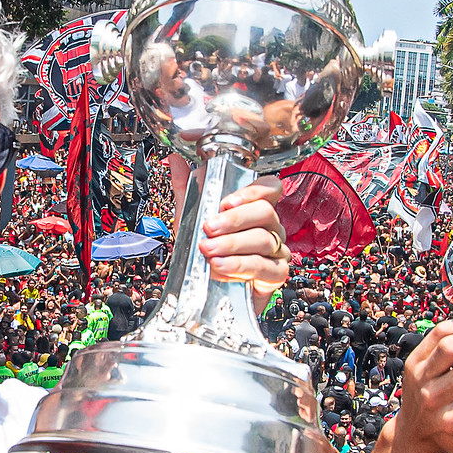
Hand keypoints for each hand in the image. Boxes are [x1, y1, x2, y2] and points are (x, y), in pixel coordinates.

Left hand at [199, 177, 289, 298]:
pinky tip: (221, 268)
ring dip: (232, 245)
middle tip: (209, 229)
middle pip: (265, 212)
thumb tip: (176, 160)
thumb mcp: (192, 219)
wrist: (210, 293)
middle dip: (235, 220)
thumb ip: (187, 189)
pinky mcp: (275, 274)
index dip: (252, 191)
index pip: (269, 188)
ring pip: (263, 240)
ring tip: (209, 251)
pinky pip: (263, 267)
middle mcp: (270, 227)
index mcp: (255, 209)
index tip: (226, 201)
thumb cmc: (210, 254)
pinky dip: (239, 267)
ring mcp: (276, 250)